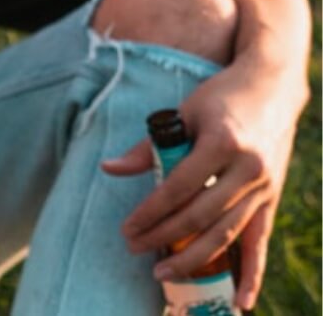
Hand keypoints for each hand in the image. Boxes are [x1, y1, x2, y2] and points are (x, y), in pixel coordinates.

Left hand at [102, 60, 302, 310]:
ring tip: (163, 273)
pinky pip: (259, 242)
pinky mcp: (272, 198)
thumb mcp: (182, 111)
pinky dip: (251, 274)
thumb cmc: (220, 96)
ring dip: (194, 258)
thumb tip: (108, 169)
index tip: (127, 228)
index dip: (150, 212)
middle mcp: (249, 168)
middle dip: (164, 237)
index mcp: (222, 142)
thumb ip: (148, 146)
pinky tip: (240, 301)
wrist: (272, 86)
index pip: (178, 188)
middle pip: (200, 215)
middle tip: (133, 248)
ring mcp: (264, 187)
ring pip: (226, 233)